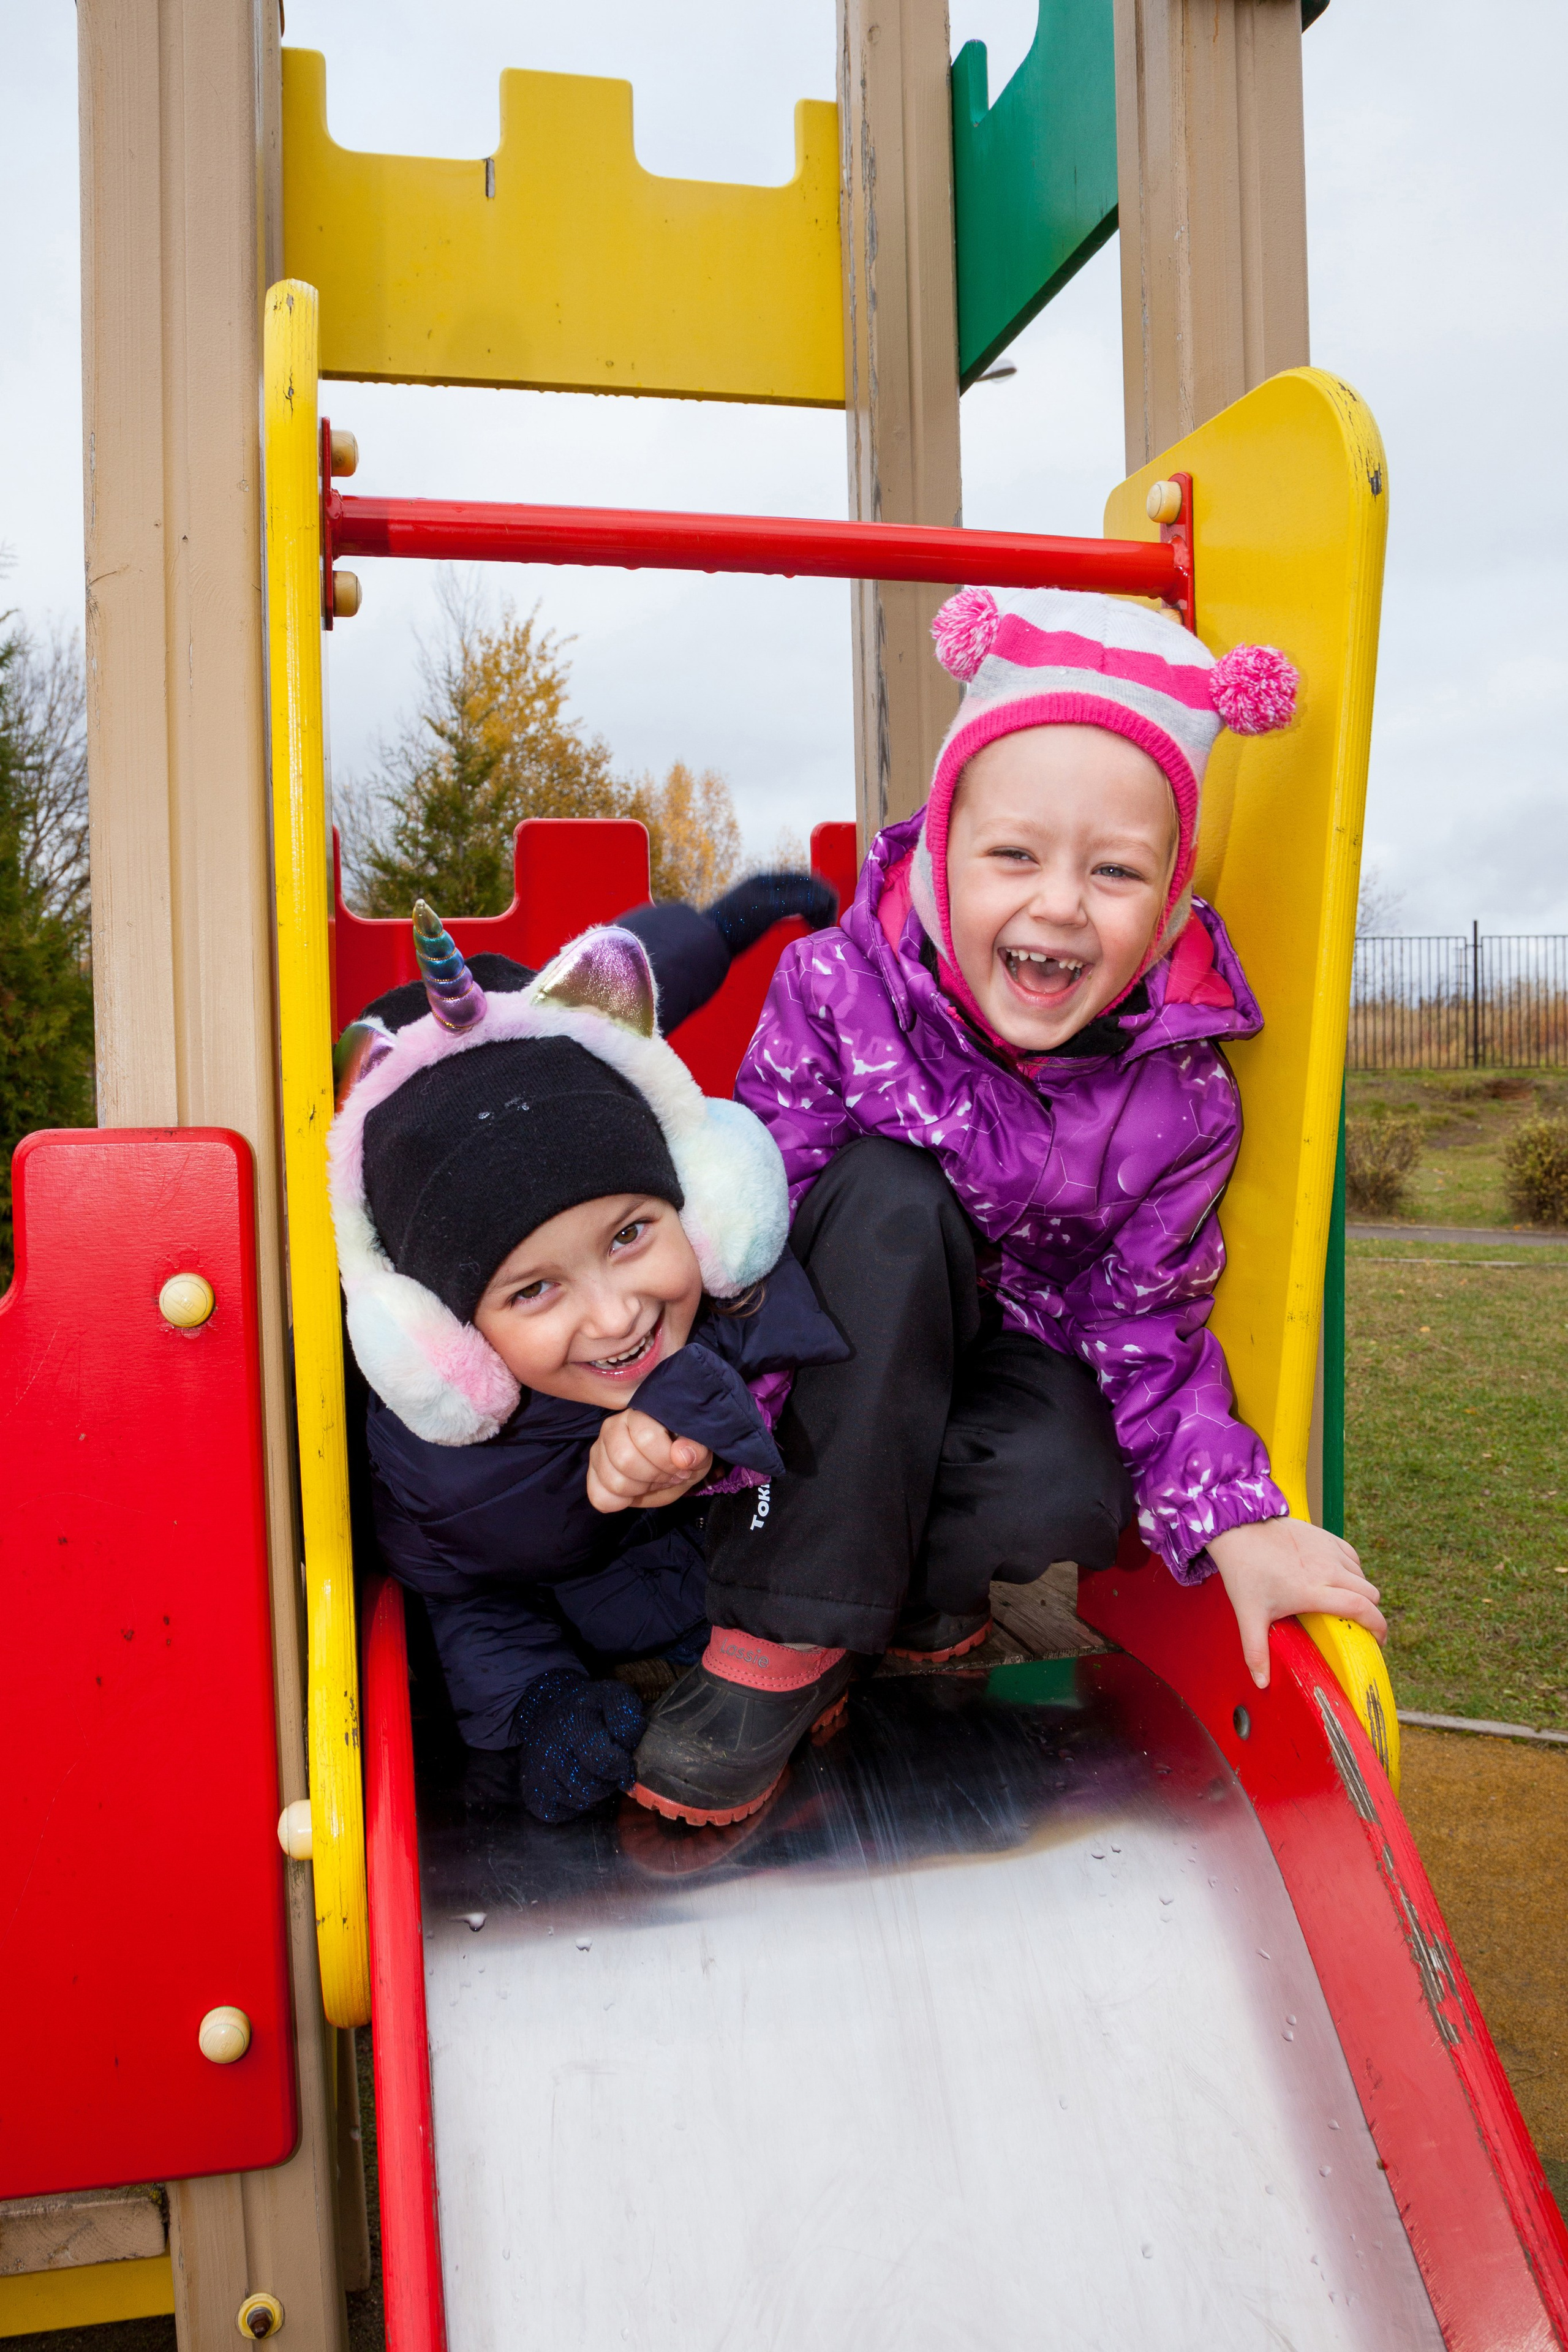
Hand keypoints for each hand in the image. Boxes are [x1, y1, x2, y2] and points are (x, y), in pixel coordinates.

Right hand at [511, 1672, 644, 1822]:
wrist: (548, 1711)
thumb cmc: (588, 1709)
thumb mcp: (613, 1696)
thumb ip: (626, 1716)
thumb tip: (628, 1744)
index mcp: (573, 1723)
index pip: (605, 1762)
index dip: (622, 1766)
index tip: (624, 1760)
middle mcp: (550, 1750)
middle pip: (593, 1788)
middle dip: (608, 1781)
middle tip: (607, 1766)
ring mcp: (537, 1774)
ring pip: (580, 1803)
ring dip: (593, 1793)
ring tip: (591, 1772)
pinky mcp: (532, 1794)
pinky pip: (562, 1814)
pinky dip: (573, 1805)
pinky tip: (574, 1784)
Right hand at [587, 1408, 713, 1514]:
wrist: (673, 1470)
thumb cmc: (683, 1454)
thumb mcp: (698, 1451)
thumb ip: (695, 1449)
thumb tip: (681, 1456)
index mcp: (640, 1413)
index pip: (646, 1437)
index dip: (666, 1460)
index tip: (680, 1466)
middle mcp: (612, 1426)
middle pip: (625, 1460)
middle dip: (653, 1476)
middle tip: (666, 1475)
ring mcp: (599, 1450)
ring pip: (613, 1481)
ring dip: (640, 1489)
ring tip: (651, 1481)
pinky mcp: (592, 1474)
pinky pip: (599, 1497)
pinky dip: (621, 1503)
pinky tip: (633, 1493)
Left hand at [1208, 1516, 1386, 1689]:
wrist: (1239, 1528)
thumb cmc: (1244, 1571)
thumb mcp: (1248, 1614)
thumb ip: (1256, 1651)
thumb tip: (1261, 1683)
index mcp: (1312, 1591)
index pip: (1360, 1608)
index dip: (1378, 1626)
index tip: (1379, 1640)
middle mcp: (1327, 1570)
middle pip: (1370, 1593)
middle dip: (1369, 1612)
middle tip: (1357, 1625)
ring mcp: (1329, 1550)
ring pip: (1362, 1575)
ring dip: (1360, 1591)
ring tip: (1343, 1602)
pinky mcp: (1326, 1537)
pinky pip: (1353, 1557)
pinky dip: (1352, 1570)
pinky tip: (1338, 1579)